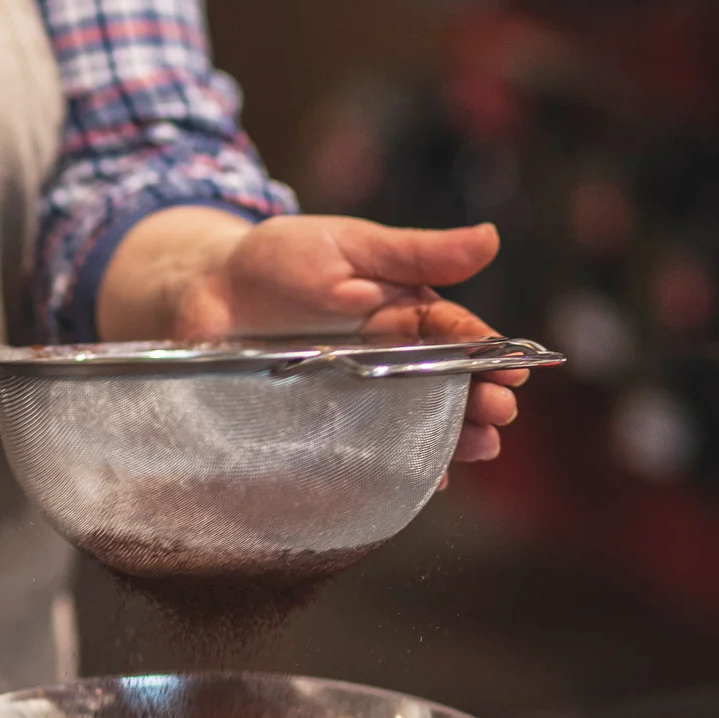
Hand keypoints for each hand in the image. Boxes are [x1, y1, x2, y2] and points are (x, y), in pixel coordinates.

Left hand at [97, 208, 523, 461]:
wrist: (205, 291)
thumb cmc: (280, 259)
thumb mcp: (353, 245)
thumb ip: (418, 252)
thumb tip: (491, 238)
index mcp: (404, 312)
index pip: (459, 335)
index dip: (489, 354)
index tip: (514, 371)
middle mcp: (389, 358)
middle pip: (446, 386)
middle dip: (479, 403)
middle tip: (500, 417)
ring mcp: (358, 394)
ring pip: (417, 420)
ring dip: (453, 437)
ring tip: (480, 449)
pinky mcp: (325, 422)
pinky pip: (369, 448)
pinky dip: (399, 465)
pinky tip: (425, 479)